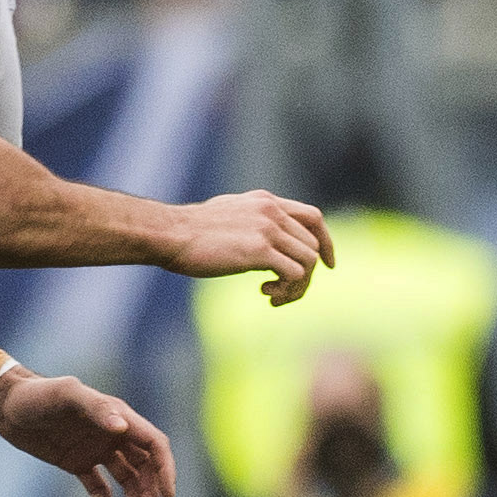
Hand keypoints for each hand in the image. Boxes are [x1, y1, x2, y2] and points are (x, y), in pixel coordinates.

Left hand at [0, 372, 175, 496]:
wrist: (5, 403)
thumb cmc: (35, 394)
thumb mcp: (65, 395)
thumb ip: (95, 407)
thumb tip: (122, 429)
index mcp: (118, 417)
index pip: (154, 445)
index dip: (166, 470)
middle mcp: (114, 435)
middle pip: (145, 470)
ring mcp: (97, 451)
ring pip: (127, 483)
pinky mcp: (78, 464)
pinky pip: (100, 491)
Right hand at [166, 191, 333, 304]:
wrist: (168, 233)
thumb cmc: (189, 232)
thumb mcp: (228, 215)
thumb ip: (252, 221)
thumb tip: (266, 241)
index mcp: (266, 201)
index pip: (314, 217)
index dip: (326, 242)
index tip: (328, 264)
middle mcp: (272, 211)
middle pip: (314, 246)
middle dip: (306, 275)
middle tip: (282, 292)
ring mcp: (267, 229)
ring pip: (309, 262)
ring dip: (297, 287)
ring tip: (271, 295)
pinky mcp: (260, 250)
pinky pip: (295, 274)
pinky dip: (287, 290)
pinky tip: (264, 293)